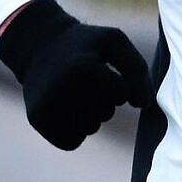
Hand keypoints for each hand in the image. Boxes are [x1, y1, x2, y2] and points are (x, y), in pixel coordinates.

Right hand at [0, 0, 150, 149]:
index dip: (118, 82)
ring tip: (75, 90)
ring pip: (91, 128)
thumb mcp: (114, 41)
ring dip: (90, 113)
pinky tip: (66, 107)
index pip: (122, 93)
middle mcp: (61, 91)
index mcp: (81, 68)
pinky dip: (75, 128)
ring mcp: (46, 108)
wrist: (39, 46)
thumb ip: (137, 69)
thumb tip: (143, 104)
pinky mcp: (38, 122)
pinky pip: (73, 140)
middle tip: (84, 77)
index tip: (103, 68)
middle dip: (104, 98)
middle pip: (107, 112)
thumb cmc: (85, 45)